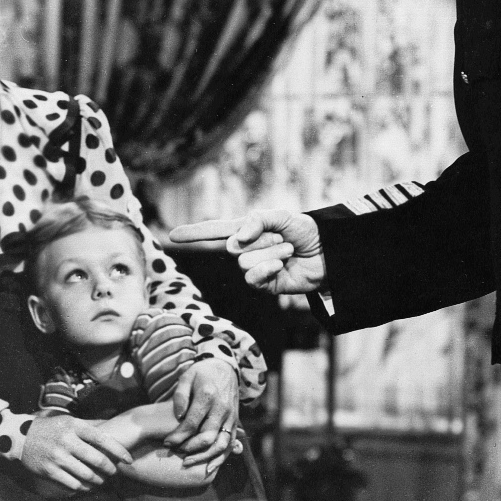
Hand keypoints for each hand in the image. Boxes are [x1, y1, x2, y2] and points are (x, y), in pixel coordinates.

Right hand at [22, 416, 132, 491]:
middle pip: (97, 460)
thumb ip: (88, 428)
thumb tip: (112, 431)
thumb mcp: (68, 421)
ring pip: (87, 475)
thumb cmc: (50, 428)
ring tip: (102, 480)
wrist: (20, 437)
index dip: (119, 451)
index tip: (128, 459)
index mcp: (74, 427)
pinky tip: (87, 486)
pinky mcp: (50, 471)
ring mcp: (58, 457)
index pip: (103, 439)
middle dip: (110, 469)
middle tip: (114, 471)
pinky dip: (83, 487)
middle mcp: (67, 441)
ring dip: (99, 480)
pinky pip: (73, 484)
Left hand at [164, 356, 238, 465]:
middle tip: (175, 451)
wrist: (225, 368)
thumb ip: (180, 396)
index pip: (192, 423)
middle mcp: (222, 408)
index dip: (178, 436)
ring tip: (188, 462)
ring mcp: (231, 417)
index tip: (167, 442)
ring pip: (220, 444)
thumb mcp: (187, 377)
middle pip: (207, 436)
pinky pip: (229, 445)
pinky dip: (220, 458)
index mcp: (208, 396)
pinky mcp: (235, 423)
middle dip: (189, 448)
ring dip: (204, 456)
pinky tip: (209, 468)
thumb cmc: (201, 374)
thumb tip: (179, 416)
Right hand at [170, 210, 324, 294]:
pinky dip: (267, 268)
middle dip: (261, 239)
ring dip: (271, 253)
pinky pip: (253, 278)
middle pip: (233, 246)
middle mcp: (246, 249)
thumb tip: (236, 240)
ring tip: (288, 251)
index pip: (215, 231)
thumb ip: (256, 221)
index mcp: (247, 230)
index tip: (172, 236)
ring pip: (245, 262)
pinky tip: (281, 265)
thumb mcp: (280, 216)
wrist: (328, 252)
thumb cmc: (305, 231)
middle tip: (282, 238)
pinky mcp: (264, 284)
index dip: (194, 234)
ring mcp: (254, 268)